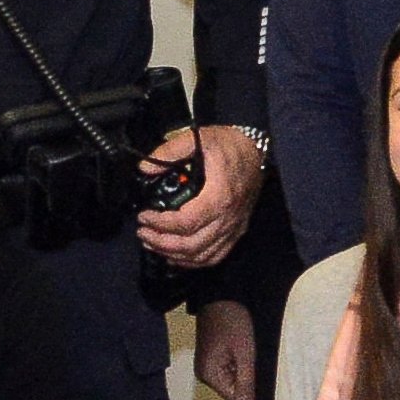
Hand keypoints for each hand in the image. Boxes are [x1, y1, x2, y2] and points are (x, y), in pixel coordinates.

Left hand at [134, 126, 263, 267]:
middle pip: (191, 245)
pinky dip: (192, 261)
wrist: (257, 150)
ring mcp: (233, 227)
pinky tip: (175, 254)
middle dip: (160, 242)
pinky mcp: (235, 232)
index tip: (143, 216)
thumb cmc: (230, 145)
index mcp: (219, 196)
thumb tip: (145, 167)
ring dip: (173, 254)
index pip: (186, 222)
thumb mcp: (198, 138)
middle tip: (142, 232)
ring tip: (152, 243)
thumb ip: (170, 150)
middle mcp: (228, 217)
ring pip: (201, 255)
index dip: (160, 224)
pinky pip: (214, 257)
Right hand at [195, 300, 260, 399]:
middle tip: (258, 361)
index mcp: (209, 375)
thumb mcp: (245, 353)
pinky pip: (231, 368)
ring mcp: (208, 365)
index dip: (252, 394)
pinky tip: (246, 351)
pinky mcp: (213, 356)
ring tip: (251, 353)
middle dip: (249, 380)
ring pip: (233, 379)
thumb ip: (245, 383)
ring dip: (246, 371)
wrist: (222, 294)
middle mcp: (205, 374)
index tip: (265, 382)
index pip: (234, 399)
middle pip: (233, 390)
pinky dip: (242, 363)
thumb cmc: (233, 320)